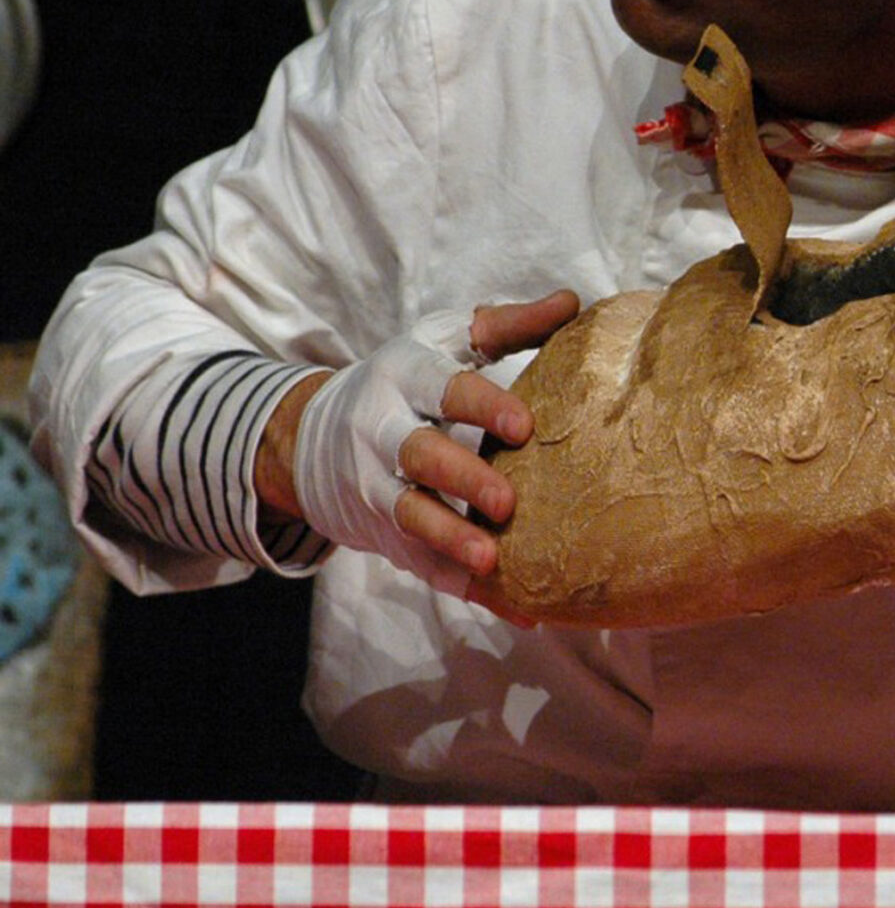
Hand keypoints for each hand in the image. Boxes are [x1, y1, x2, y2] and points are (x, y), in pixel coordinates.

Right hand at [266, 291, 579, 597]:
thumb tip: (572, 302)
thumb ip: (505, 325)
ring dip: (448, 538)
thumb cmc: (405, 378)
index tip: (524, 426)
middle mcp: (381, 431)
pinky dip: (459, 583)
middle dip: (461, 478)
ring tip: (490, 559)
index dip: (482, 405)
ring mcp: (374, 485)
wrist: (311, 435)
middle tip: (508, 500)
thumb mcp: (442, 339)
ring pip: (407, 513)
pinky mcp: (381, 530)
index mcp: (402, 377)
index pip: (442, 388)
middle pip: (419, 455)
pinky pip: (417, 561)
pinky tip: (511, 606)